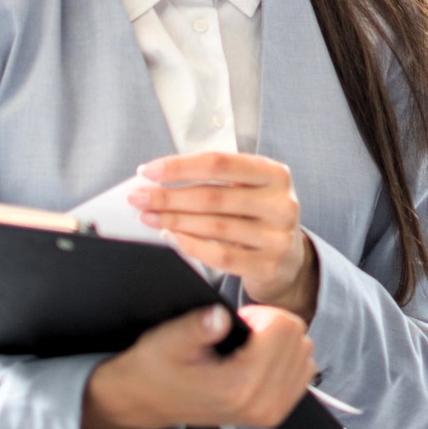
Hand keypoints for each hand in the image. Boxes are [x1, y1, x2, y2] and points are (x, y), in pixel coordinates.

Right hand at [82, 303, 315, 428]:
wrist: (146, 403)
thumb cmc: (155, 369)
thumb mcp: (166, 340)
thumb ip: (195, 327)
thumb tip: (221, 317)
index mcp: (239, 385)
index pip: (284, 329)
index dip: (262, 313)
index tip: (239, 318)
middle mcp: (261, 404)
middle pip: (298, 340)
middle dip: (274, 325)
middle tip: (243, 330)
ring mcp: (270, 413)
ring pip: (305, 355)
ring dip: (282, 341)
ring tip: (250, 344)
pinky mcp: (274, 415)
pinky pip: (303, 374)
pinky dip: (287, 358)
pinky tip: (261, 357)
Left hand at [131, 153, 316, 319]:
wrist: (290, 261)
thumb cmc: (257, 218)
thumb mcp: (249, 191)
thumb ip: (214, 181)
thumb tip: (157, 181)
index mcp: (275, 174)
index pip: (220, 163)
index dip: (180, 166)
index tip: (148, 171)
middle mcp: (281, 203)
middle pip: (213, 196)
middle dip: (168, 197)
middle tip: (138, 198)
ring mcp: (278, 236)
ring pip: (214, 226)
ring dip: (174, 221)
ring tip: (147, 218)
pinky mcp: (268, 265)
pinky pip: (221, 256)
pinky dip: (191, 246)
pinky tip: (170, 239)